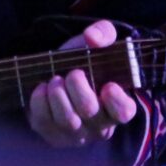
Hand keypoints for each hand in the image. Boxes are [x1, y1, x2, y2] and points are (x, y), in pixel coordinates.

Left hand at [26, 20, 137, 147]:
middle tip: (72, 73)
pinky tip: (41, 87)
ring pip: (67, 119)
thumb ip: (103, 33)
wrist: (51, 73)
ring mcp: (75, 132)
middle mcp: (98, 124)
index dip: (117, 101)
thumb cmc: (79, 63)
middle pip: (89, 110)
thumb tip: (93, 37)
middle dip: (78, 87)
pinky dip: (40, 100)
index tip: (108, 85)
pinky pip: (44, 120)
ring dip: (58, 93)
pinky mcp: (51, 133)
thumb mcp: (93, 45)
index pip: (124, 111)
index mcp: (116, 104)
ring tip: (55, 79)